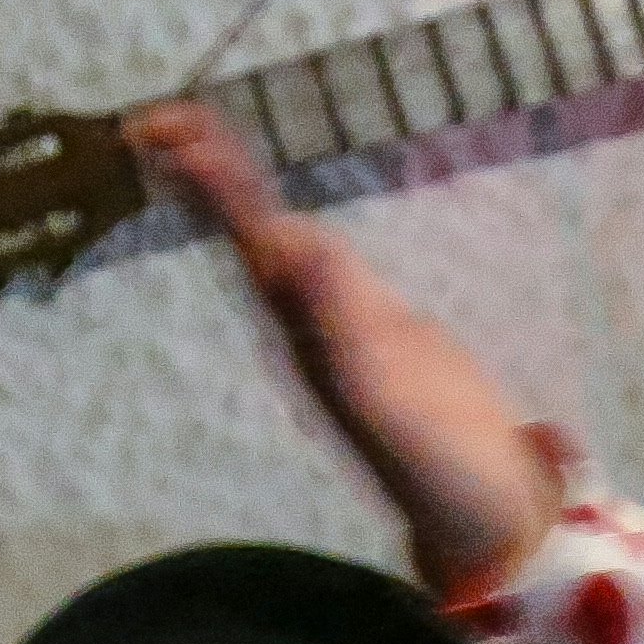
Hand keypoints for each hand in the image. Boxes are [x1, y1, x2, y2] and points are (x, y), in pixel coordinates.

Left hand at [134, 100, 564, 595]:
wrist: (486, 525)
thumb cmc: (444, 475)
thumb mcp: (392, 405)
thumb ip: (344, 330)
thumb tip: (292, 246)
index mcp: (307, 336)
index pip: (248, 244)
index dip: (210, 188)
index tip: (164, 133)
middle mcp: (312, 330)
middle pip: (249, 240)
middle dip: (207, 179)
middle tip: (157, 118)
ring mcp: (344, 331)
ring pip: (280, 252)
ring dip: (240, 199)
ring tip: (201, 146)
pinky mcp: (382, 334)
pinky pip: (326, 273)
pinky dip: (299, 236)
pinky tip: (289, 226)